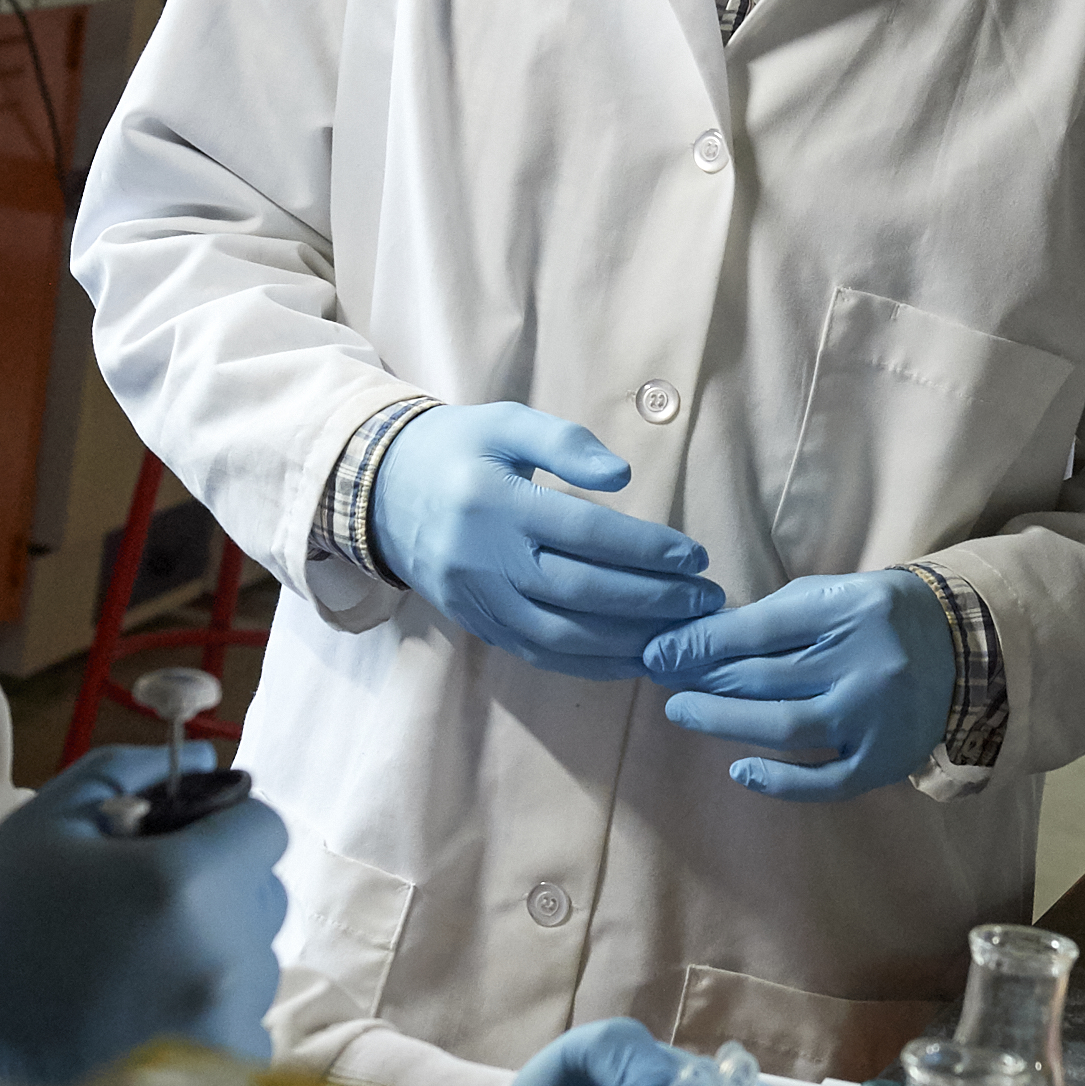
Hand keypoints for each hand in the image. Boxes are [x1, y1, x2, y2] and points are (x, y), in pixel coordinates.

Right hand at [0, 745, 285, 1085]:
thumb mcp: (40, 830)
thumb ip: (124, 774)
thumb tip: (206, 761)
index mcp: (186, 882)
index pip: (264, 828)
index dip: (222, 828)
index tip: (178, 845)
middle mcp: (225, 954)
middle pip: (264, 897)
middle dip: (218, 892)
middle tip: (141, 913)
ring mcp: (229, 1023)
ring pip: (254, 965)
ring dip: (212, 958)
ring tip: (131, 977)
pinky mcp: (224, 1078)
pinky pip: (243, 1026)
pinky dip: (208, 1020)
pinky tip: (140, 1026)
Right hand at [370, 403, 722, 678]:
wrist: (378, 490)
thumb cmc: (457, 448)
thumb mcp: (505, 422)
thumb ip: (565, 442)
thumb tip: (622, 476)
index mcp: (495, 502)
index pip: (586, 534)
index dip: (647, 549)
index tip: (696, 556)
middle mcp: (484, 558)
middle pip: (581, 592)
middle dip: (653, 601)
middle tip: (705, 600)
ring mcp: (477, 599)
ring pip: (562, 634)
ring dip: (630, 641)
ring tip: (682, 633)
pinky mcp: (476, 624)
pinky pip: (539, 653)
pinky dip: (591, 663)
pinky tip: (634, 657)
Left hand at [644, 569, 953, 800]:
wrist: (963, 648)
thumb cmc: (876, 618)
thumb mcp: (829, 597)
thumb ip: (770, 618)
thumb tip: (695, 640)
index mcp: (851, 610)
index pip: (759, 631)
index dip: (700, 643)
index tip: (658, 652)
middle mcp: (866, 664)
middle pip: (765, 678)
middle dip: (704, 680)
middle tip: (664, 681)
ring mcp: (877, 717)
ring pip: (785, 727)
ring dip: (724, 722)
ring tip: (684, 712)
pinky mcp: (886, 760)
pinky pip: (825, 780)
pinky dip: (779, 781)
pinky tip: (741, 770)